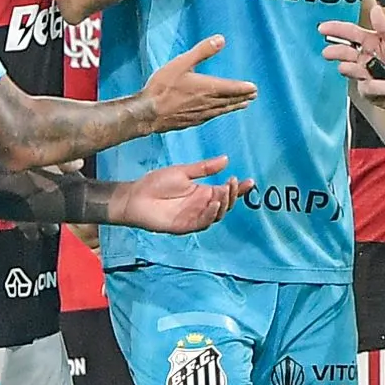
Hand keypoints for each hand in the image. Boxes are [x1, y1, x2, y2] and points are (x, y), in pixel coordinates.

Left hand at [108, 157, 244, 233]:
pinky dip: (211, 214)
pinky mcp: (186, 226)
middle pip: (225, 203)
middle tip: (232, 182)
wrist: (135, 196)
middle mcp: (202, 206)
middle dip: (232, 194)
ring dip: (224, 204)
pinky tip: (214, 204)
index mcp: (203, 192)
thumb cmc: (156, 183)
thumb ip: (205, 168)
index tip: (249, 181)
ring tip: (224, 192)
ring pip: (217, 215)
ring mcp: (195, 216)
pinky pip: (203, 222)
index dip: (238, 188)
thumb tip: (226, 159)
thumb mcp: (183, 172)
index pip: (226, 191)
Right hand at [138, 36, 255, 132]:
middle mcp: (209, 103)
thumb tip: (221, 39)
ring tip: (242, 105)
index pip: (232, 88)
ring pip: (222, 110)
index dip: (244, 88)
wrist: (148, 112)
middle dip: (242, 97)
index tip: (254, 88)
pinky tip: (217, 113)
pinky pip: (211, 116)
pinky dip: (219, 113)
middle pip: (230, 100)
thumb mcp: (182, 63)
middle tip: (253, 96)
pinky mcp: (192, 121)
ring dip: (233, 106)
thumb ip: (202, 51)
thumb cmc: (163, 87)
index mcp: (209, 88)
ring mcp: (201, 114)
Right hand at [320, 7, 384, 113]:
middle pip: (343, 53)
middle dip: (335, 52)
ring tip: (364, 72)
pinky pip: (367, 88)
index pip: (350, 33)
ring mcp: (365, 75)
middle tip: (327, 53)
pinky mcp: (369, 91)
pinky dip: (383, 88)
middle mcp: (365, 57)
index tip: (321, 28)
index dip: (336, 30)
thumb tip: (376, 9)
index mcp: (372, 42)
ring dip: (358, 71)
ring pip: (350, 71)